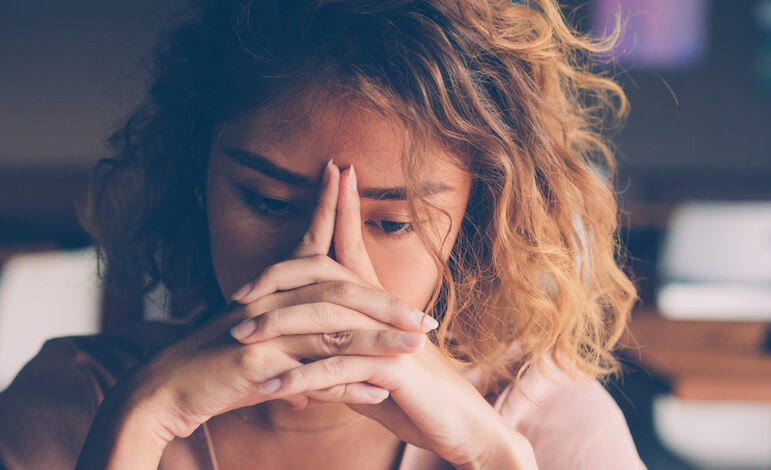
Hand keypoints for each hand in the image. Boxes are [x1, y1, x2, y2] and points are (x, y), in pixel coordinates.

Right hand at [111, 160, 434, 440]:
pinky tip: (378, 392)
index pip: (307, 243)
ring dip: (380, 340)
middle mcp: (269, 303)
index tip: (345, 172)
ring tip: (418, 347)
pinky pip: (311, 374)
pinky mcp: (254, 364)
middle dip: (386, 303)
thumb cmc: (215, 369)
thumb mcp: (262, 346)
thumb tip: (345, 356)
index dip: (327, 207)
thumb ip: (302, 344)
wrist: (164, 392)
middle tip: (428, 317)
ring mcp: (262, 331)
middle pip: (337, 291)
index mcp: (271, 291)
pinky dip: (348, 386)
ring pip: (333, 330)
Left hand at [234, 165, 536, 467]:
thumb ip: (341, 353)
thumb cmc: (415, 396)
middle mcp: (385, 311)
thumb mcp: (372, 368)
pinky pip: (336, 370)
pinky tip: (268, 388)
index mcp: (379, 304)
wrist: (459, 425)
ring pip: (326, 320)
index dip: (342, 208)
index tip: (331, 172)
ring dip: (277, 328)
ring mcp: (390, 337)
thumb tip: (307, 354)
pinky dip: (298, 380)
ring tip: (238, 339)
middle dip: (281, 276)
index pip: (355, 246)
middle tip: (237, 292)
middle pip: (328, 275)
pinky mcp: (393, 370)